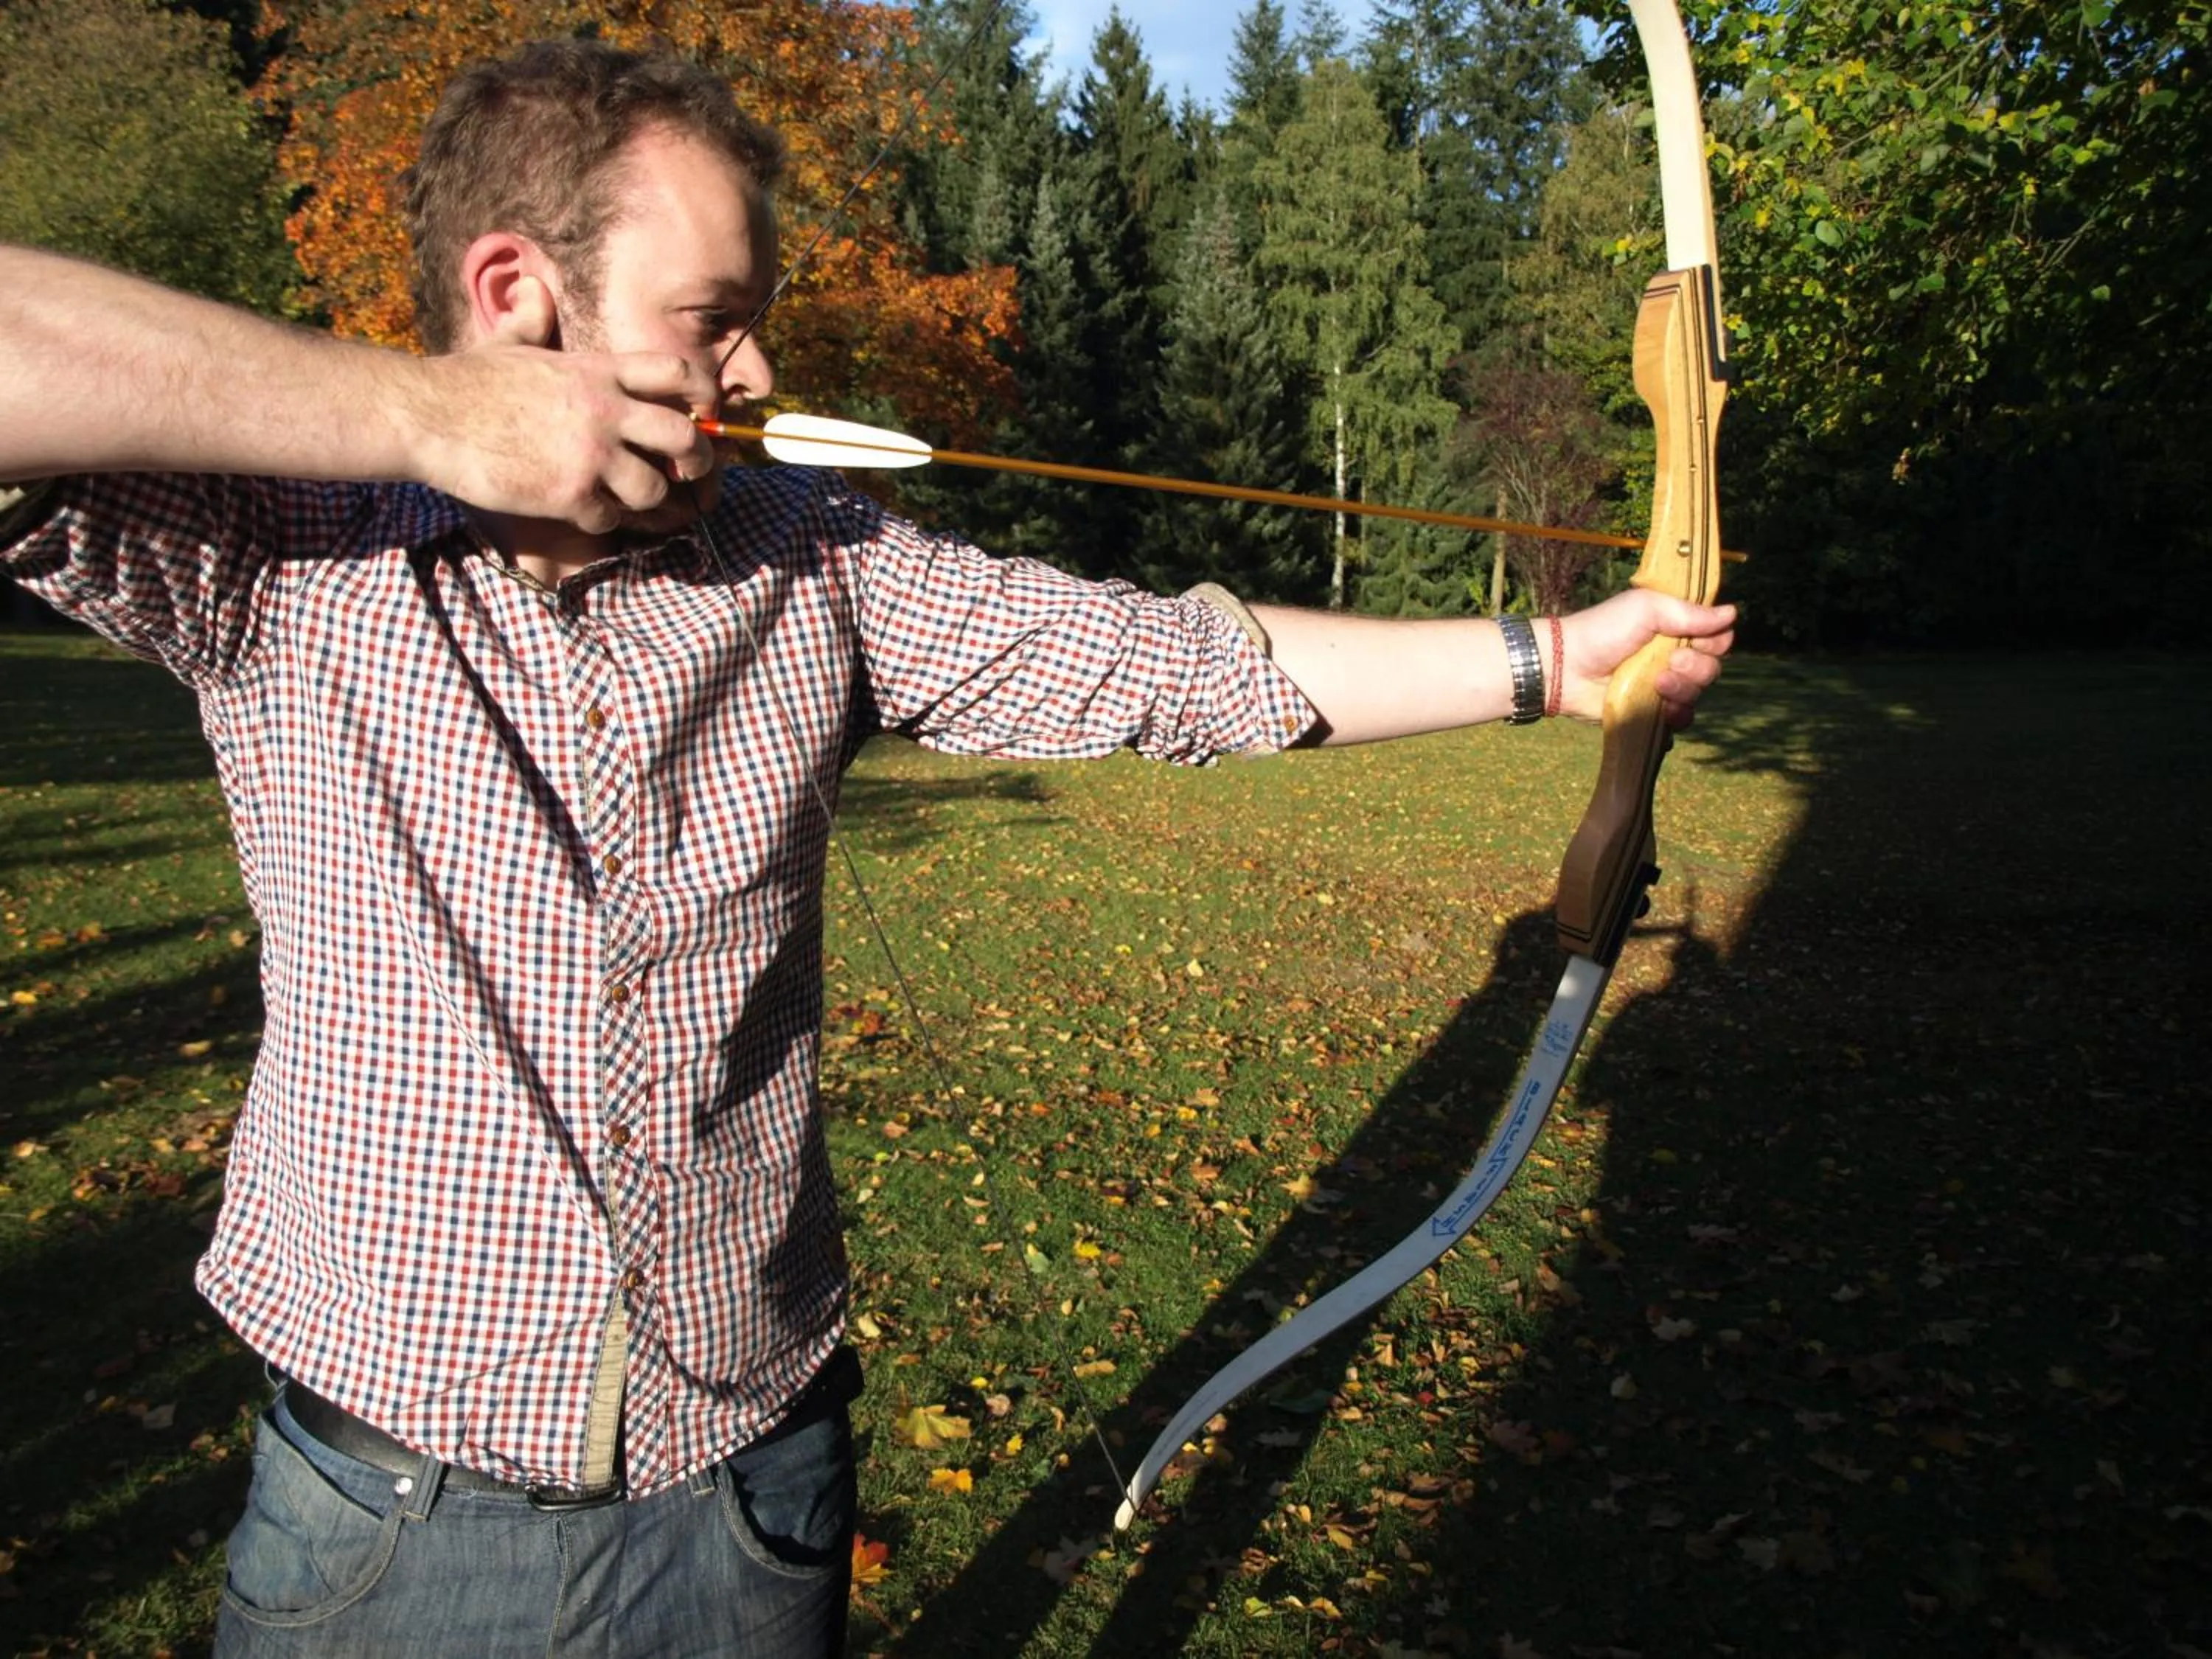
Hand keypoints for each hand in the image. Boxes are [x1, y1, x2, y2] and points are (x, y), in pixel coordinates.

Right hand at [406, 281, 721, 534]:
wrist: (426, 415)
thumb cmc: (466, 380)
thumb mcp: (509, 342)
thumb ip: (533, 320)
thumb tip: (532, 289)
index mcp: (598, 372)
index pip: (676, 374)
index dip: (701, 396)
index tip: (701, 415)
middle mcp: (604, 410)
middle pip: (686, 438)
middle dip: (699, 460)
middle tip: (691, 473)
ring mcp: (589, 455)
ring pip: (654, 489)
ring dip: (645, 499)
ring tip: (624, 497)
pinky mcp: (569, 493)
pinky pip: (611, 519)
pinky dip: (602, 520)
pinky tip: (582, 510)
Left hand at [1555, 589, 1735, 728]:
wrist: (1566, 668)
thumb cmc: (1602, 631)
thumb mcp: (1645, 608)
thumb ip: (1688, 612)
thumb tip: (1732, 612)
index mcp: (1675, 628)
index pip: (1717, 637)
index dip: (1714, 641)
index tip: (1695, 639)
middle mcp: (1673, 657)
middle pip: (1711, 668)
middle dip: (1696, 667)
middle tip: (1670, 661)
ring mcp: (1662, 687)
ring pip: (1697, 695)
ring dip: (1683, 690)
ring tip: (1656, 684)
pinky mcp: (1650, 712)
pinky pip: (1679, 720)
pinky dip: (1675, 716)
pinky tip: (1661, 710)